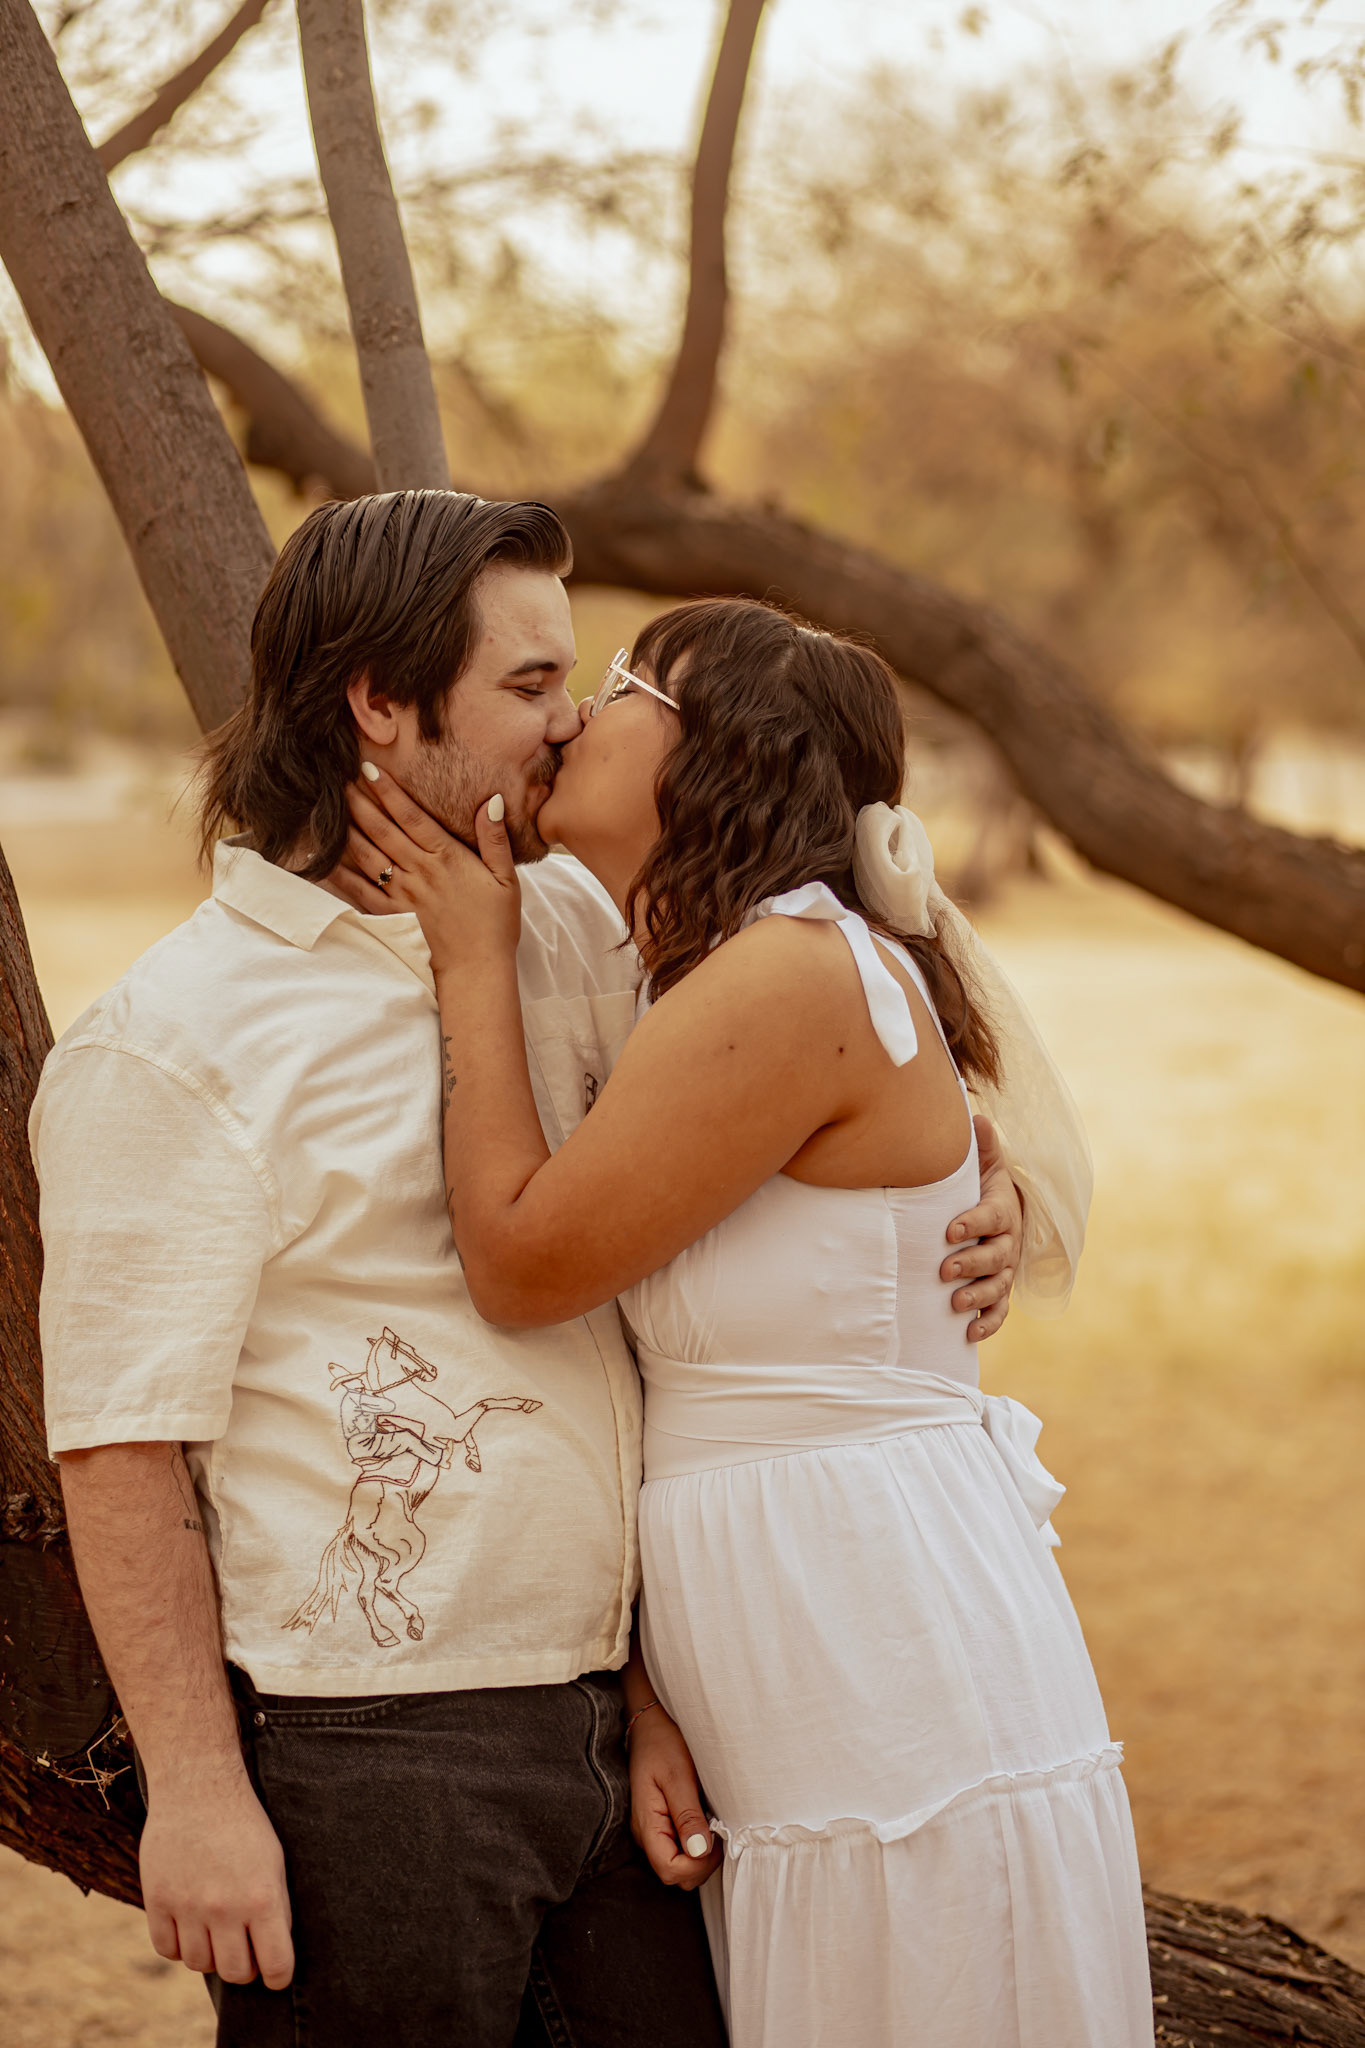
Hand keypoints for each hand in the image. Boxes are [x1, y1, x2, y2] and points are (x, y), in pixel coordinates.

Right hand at [140, 1771, 292, 1987]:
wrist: (198, 1786)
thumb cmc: (244, 1823)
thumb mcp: (273, 1862)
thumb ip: (273, 1910)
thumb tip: (272, 1955)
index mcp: (262, 1897)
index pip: (275, 1965)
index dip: (278, 1977)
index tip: (276, 1975)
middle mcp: (225, 1907)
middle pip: (234, 1972)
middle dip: (243, 1967)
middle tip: (244, 1950)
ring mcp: (188, 1906)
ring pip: (198, 1964)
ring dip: (209, 1954)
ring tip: (215, 1930)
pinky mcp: (157, 1900)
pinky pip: (167, 1950)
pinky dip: (178, 1945)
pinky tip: (188, 1925)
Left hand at [330, 763, 520, 973]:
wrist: (477, 970)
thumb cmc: (495, 925)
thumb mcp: (506, 879)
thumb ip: (494, 839)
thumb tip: (491, 801)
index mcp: (447, 859)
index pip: (413, 817)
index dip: (390, 792)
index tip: (370, 770)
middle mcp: (420, 872)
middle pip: (383, 831)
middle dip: (360, 802)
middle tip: (338, 779)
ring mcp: (402, 895)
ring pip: (368, 856)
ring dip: (348, 830)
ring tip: (330, 809)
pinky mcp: (391, 917)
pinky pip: (359, 892)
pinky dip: (339, 876)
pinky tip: (323, 860)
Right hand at [627, 1703, 723, 1893]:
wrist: (651, 1722)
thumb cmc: (663, 1743)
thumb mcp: (678, 1776)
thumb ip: (687, 1815)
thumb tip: (698, 1851)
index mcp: (647, 1824)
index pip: (669, 1869)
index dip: (696, 1864)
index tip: (715, 1840)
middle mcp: (647, 1833)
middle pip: (675, 1874)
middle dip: (701, 1864)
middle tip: (719, 1833)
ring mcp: (653, 1830)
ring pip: (679, 1865)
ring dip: (701, 1855)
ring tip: (714, 1824)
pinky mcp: (662, 1824)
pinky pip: (679, 1849)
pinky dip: (697, 1844)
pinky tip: (707, 1822)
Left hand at [942, 1115, 1022, 1341]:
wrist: (1002, 1215)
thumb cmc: (982, 1189)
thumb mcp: (983, 1166)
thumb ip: (981, 1147)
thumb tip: (977, 1117)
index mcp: (1003, 1211)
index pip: (991, 1217)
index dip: (973, 1224)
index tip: (949, 1230)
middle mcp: (1008, 1243)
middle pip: (997, 1256)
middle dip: (972, 1264)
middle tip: (945, 1270)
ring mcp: (1005, 1270)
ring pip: (998, 1286)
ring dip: (979, 1296)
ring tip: (956, 1304)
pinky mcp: (1000, 1293)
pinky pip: (1000, 1312)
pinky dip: (988, 1325)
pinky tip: (970, 1334)